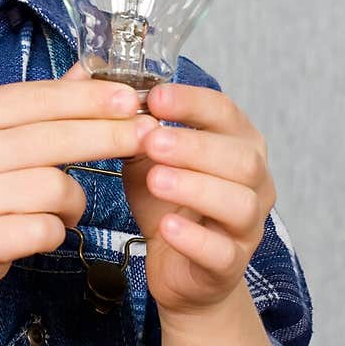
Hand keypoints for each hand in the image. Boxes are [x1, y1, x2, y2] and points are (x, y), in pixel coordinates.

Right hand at [0, 67, 152, 296]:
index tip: (131, 100)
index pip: (43, 99)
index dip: (92, 99)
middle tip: (146, 137)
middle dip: (110, 137)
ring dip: (74, 201)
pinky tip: (44, 229)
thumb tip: (88, 70)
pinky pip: (47, 229)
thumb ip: (39, 105)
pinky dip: (57, 230)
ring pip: (58, 188)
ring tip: (64, 207)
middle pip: (58, 140)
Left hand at [118, 79, 276, 317]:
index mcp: (236, 144)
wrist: (177, 267)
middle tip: (151, 141)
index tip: (154, 97)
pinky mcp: (231, 265)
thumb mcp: (145, 157)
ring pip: (239, 203)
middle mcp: (254, 182)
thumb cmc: (167, 203)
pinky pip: (222, 252)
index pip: (225, 112)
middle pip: (241, 158)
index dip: (192, 103)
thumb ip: (131, 123)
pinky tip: (166, 228)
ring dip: (195, 188)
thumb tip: (90, 78)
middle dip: (194, 147)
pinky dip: (194, 239)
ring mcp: (247, 226)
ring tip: (156, 180)